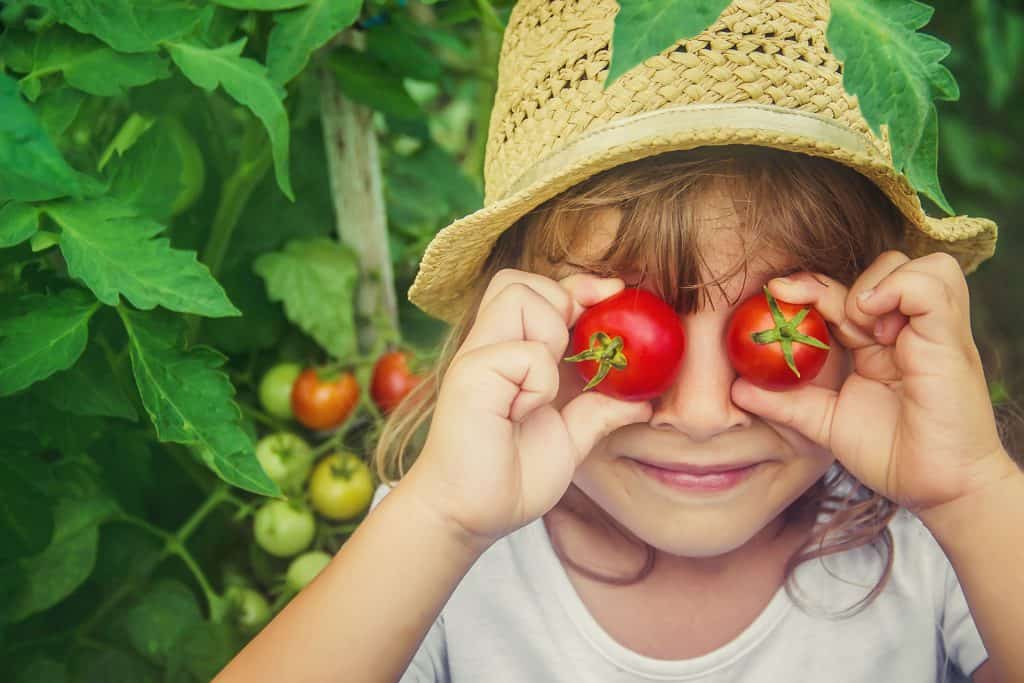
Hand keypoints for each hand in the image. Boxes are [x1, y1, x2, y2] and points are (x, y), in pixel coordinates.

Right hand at [407, 269, 653, 547]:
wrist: (468, 517)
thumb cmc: (509, 479)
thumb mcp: (569, 441)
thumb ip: (599, 412)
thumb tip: (644, 401)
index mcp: (509, 354)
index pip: (538, 291)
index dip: (578, 286)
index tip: (613, 297)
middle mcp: (489, 347)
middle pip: (518, 279)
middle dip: (559, 299)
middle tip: (571, 349)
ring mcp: (476, 358)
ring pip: (518, 295)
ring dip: (548, 332)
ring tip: (543, 383)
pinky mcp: (470, 376)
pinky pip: (526, 352)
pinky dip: (541, 380)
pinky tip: (524, 411)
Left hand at [731, 250, 1013, 514]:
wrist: (937, 489)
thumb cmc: (892, 456)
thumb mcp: (827, 423)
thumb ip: (787, 403)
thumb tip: (738, 389)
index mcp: (877, 343)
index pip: (842, 294)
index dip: (807, 287)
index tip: (773, 292)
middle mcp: (906, 329)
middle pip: (875, 269)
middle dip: (829, 283)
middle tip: (807, 312)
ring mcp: (931, 329)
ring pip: (911, 263)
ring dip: (874, 284)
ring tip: (861, 330)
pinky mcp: (950, 335)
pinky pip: (931, 281)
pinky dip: (899, 288)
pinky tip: (877, 327)